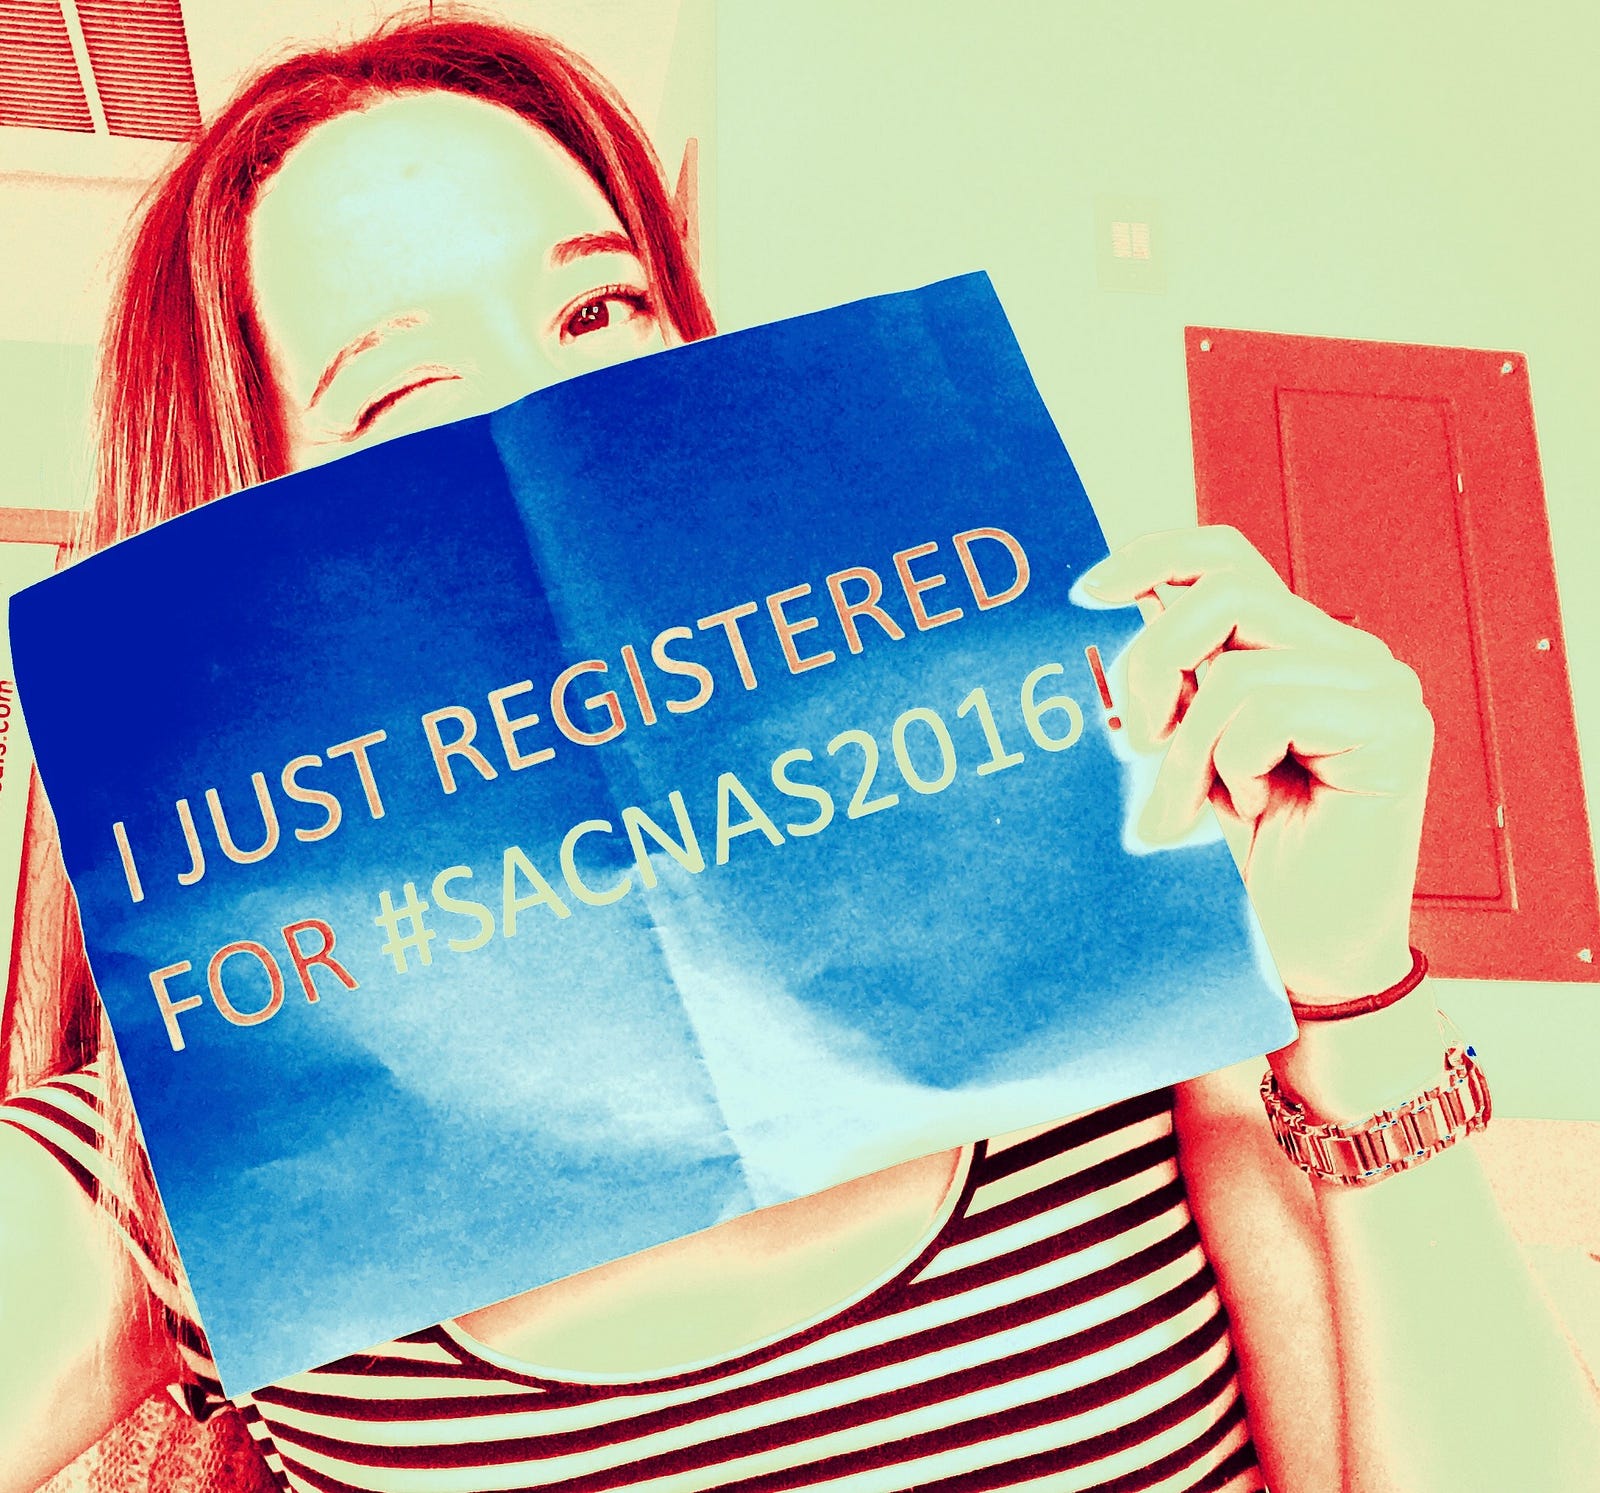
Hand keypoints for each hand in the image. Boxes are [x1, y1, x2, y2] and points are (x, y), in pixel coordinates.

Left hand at [1080, 525, 1432, 999]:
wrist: (1300, 956)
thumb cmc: (1242, 863)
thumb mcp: (1184, 752)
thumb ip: (1172, 680)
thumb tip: (1108, 599)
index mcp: (1294, 648)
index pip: (1224, 555)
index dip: (1152, 554)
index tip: (1082, 593)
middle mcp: (1343, 653)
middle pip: (1224, 592)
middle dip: (1154, 667)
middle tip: (1139, 744)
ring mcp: (1378, 685)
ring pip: (1236, 668)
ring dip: (1189, 751)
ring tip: (1194, 809)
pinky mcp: (1396, 725)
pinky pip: (1270, 708)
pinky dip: (1235, 766)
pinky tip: (1255, 809)